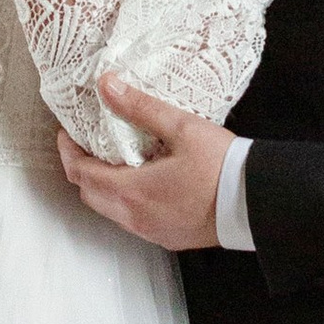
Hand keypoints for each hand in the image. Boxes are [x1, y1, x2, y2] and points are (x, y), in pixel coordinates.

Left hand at [58, 71, 228, 251]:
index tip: (67, 133)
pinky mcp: (168, 237)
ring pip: (110, 211)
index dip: (68, 152)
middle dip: (81, 170)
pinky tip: (142, 182)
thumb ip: (140, 107)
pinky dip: (126, 201)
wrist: (256, 203)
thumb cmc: (223, 168)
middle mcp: (136, 217)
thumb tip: (107, 86)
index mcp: (133, 192)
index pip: (81, 174)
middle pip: (90, 195)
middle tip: (85, 145)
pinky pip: (133, 220)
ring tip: (113, 159)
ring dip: (103, 187)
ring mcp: (152, 231)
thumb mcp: (182, 128)